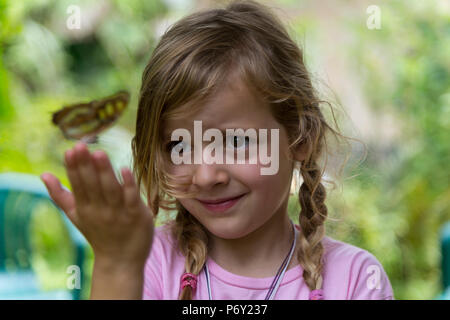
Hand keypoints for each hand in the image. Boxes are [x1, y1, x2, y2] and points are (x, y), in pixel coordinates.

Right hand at [40, 142, 153, 267]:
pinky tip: (125, 169)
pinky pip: (131, 198)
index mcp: (84, 208)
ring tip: (99, 153)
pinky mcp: (136, 215)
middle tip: (81, 146)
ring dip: (104, 171)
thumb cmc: (98, 233)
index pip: (78, 184)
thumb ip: (60, 195)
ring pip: (110, 189)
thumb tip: (43, 174)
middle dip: (86, 165)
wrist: (121, 261)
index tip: (70, 150)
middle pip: (92, 184)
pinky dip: (128, 184)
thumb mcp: (76, 215)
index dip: (74, 168)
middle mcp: (100, 210)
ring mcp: (118, 212)